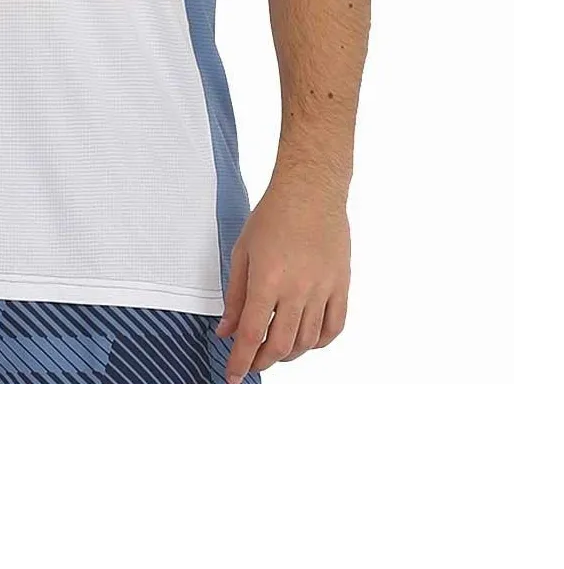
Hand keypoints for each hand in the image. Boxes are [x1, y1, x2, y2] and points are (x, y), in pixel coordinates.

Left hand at [216, 179, 349, 385]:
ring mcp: (322, 289)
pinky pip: (334, 327)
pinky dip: (319, 343)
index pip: (252, 336)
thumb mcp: (242, 253)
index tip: (233, 376)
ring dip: (288, 355)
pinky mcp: (341, 286)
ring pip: (307, 342)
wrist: (310, 192)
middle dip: (261, 362)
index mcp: (267, 281)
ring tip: (274, 352)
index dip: (241, 361)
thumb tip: (227, 330)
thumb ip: (235, 296)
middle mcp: (296, 290)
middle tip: (251, 365)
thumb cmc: (273, 216)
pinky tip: (306, 341)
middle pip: (280, 345)